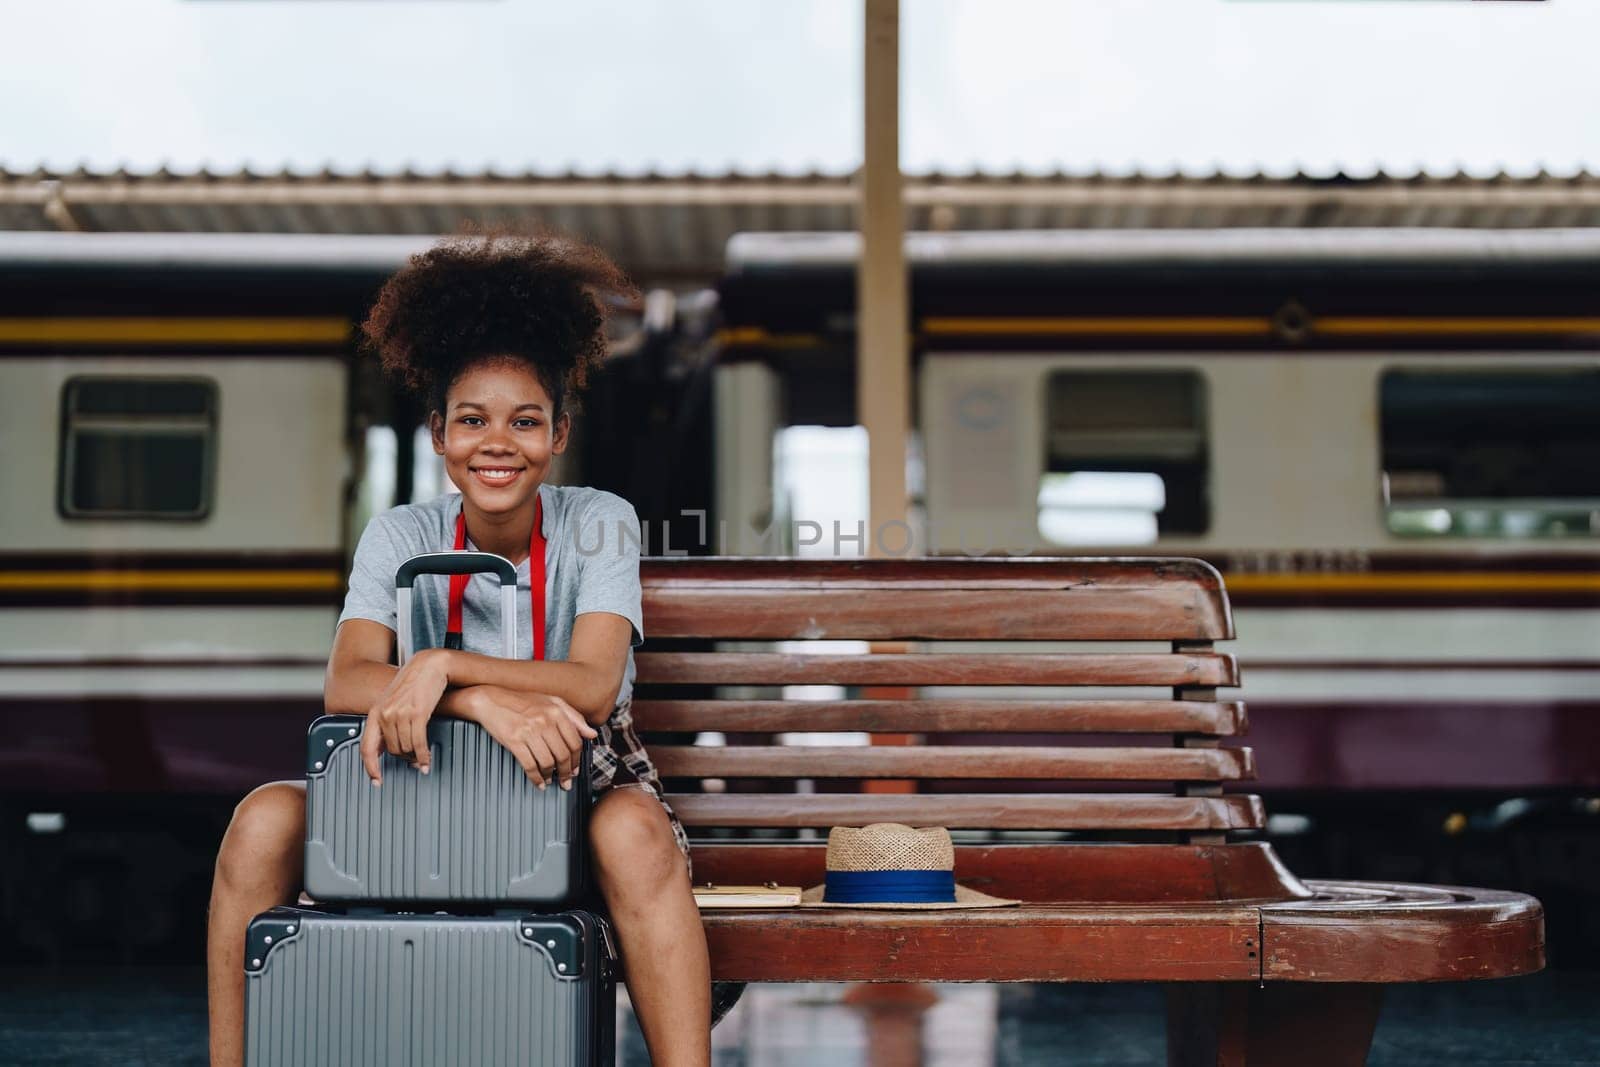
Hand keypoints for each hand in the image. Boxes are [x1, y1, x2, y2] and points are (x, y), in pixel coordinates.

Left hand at [360, 648, 450, 783]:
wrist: (430, 665)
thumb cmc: (414, 683)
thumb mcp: (393, 701)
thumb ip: (387, 722)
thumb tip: (386, 747)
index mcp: (375, 713)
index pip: (367, 747)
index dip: (370, 768)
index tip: (376, 781)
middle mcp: (385, 714)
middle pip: (392, 750)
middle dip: (404, 759)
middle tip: (414, 761)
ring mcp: (400, 714)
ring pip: (406, 748)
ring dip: (416, 757)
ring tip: (423, 759)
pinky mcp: (417, 713)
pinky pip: (419, 743)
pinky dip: (424, 755)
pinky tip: (428, 760)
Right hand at [472, 687, 597, 790]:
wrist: (491, 700)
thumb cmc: (522, 701)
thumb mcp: (551, 702)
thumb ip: (574, 717)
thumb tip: (592, 734)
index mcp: (556, 711)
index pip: (574, 741)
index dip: (577, 759)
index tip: (575, 769)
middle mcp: (545, 720)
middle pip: (563, 754)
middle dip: (567, 772)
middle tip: (566, 782)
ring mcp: (529, 731)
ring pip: (548, 762)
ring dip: (551, 776)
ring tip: (551, 781)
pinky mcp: (514, 741)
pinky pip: (530, 765)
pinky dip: (536, 778)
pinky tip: (539, 783)